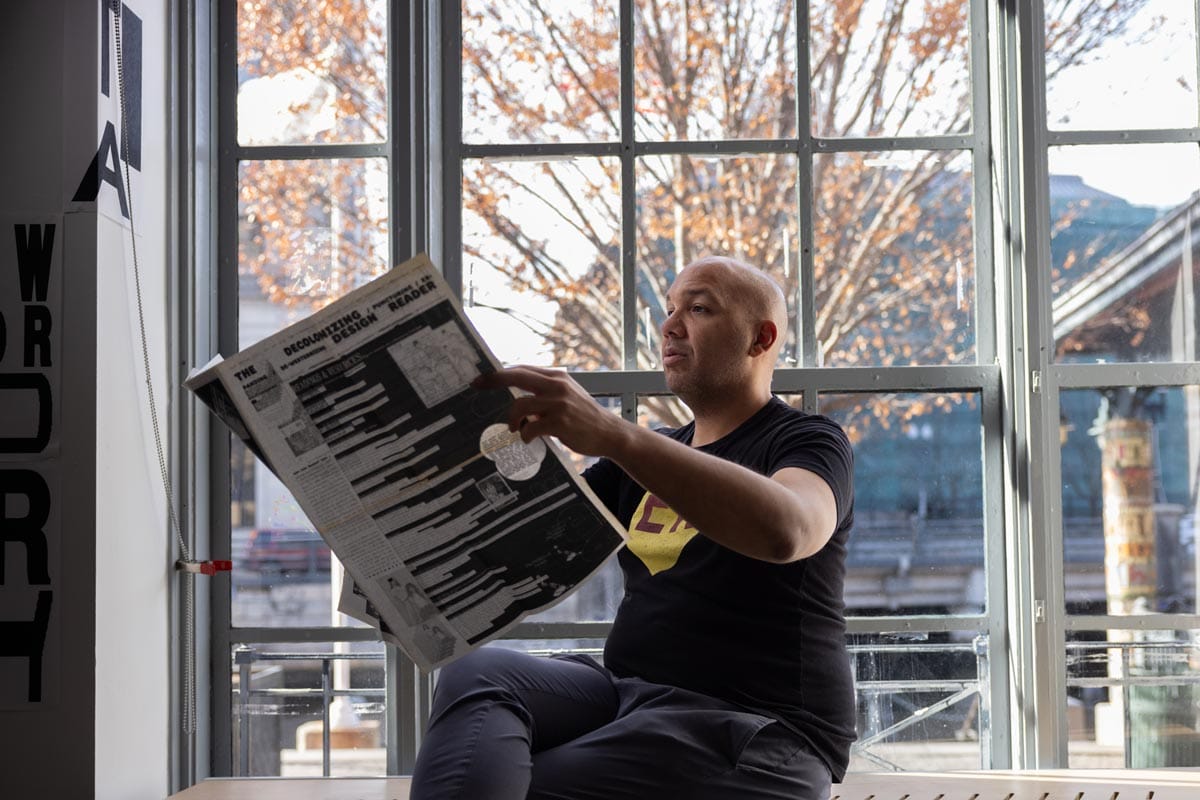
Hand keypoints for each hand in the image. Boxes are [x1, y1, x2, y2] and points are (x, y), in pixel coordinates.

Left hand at [472, 366, 627, 457]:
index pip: (523, 369)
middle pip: (517, 376)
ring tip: (514, 428)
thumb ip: (545, 392)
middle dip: (494, 380)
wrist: (609, 433)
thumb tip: (518, 398)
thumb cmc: (584, 417)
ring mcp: (559, 404)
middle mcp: (557, 386)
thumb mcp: (567, 396)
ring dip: (512, 419)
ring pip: (520, 405)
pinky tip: (528, 438)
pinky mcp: (560, 423)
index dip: (500, 372)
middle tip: (477, 385)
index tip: (483, 378)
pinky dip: (525, 434)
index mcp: (557, 377)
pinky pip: (530, 427)